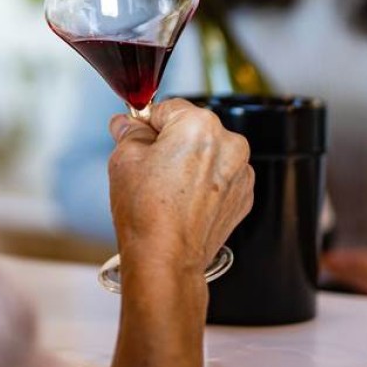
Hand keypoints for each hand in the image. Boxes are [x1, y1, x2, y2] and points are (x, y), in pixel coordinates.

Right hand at [107, 98, 252, 276]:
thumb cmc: (147, 212)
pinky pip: (219, 178)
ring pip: (207, 154)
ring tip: (165, 190)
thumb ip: (129, 132)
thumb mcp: (124, 159)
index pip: (167, 108)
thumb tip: (126, 124)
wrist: (166, 259)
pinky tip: (183, 202)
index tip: (136, 137)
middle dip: (169, 143)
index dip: (146, 124)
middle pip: (191, 129)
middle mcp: (229, 143)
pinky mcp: (243, 197)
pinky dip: (203, 185)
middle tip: (148, 169)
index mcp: (200, 125)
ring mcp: (240, 172)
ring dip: (189, 163)